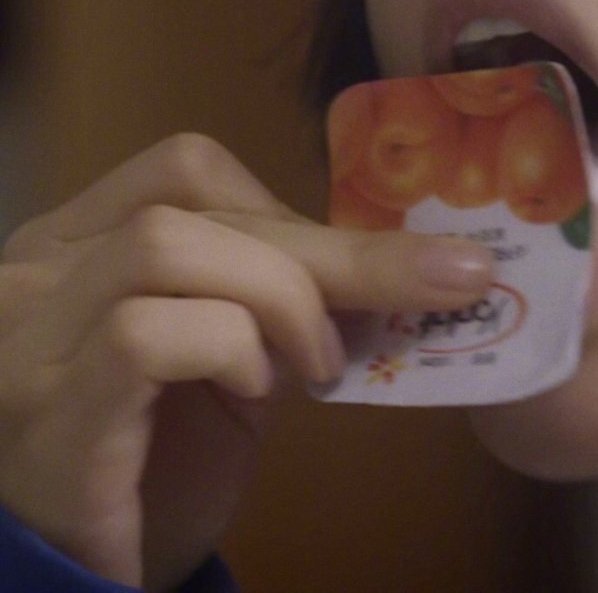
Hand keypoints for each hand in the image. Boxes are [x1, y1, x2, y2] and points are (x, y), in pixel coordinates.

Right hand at [0, 134, 491, 590]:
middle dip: (330, 250)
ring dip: (280, 294)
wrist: (91, 578)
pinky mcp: (46, 409)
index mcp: (80, 240)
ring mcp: (27, 337)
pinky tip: (258, 393)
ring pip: (166, 246)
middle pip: (191, 206)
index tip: (340, 270)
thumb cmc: (162, 459)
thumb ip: (279, 294)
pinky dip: (230, 346)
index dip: (280, 207)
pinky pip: (143, 333)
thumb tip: (407, 259)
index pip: (185, 169)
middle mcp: (36, 270)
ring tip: (319, 363)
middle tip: (433, 283)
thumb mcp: (233, 352)